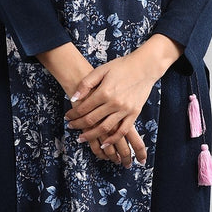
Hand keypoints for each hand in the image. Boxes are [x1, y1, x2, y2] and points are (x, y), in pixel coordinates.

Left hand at [64, 53, 157, 167]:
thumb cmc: (122, 66)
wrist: (145, 66)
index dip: (73, 114)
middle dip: (78, 125)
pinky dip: (113, 140)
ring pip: (105, 129)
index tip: (67, 117)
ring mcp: (125, 110)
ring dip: (91, 136)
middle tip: (71, 127)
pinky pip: (122, 131)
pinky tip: (104, 144)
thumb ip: (86, 84)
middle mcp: (114, 103)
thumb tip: (74, 98)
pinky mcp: (134, 114)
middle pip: (91, 120)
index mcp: (104, 92)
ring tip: (82, 139)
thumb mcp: (101, 70)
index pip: (83, 108)